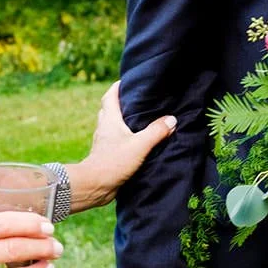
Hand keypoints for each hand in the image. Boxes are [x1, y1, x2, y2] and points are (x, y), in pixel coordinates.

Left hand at [68, 81, 176, 210]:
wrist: (95, 186)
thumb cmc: (113, 162)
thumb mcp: (139, 145)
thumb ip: (156, 131)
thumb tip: (172, 119)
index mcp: (110, 119)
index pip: (110, 96)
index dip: (118, 86)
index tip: (129, 80)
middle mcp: (104, 128)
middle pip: (110, 109)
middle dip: (122, 102)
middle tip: (138, 100)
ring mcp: (103, 142)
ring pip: (111, 125)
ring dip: (122, 121)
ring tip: (140, 120)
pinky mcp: (106, 155)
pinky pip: (114, 140)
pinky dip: (123, 137)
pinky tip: (135, 142)